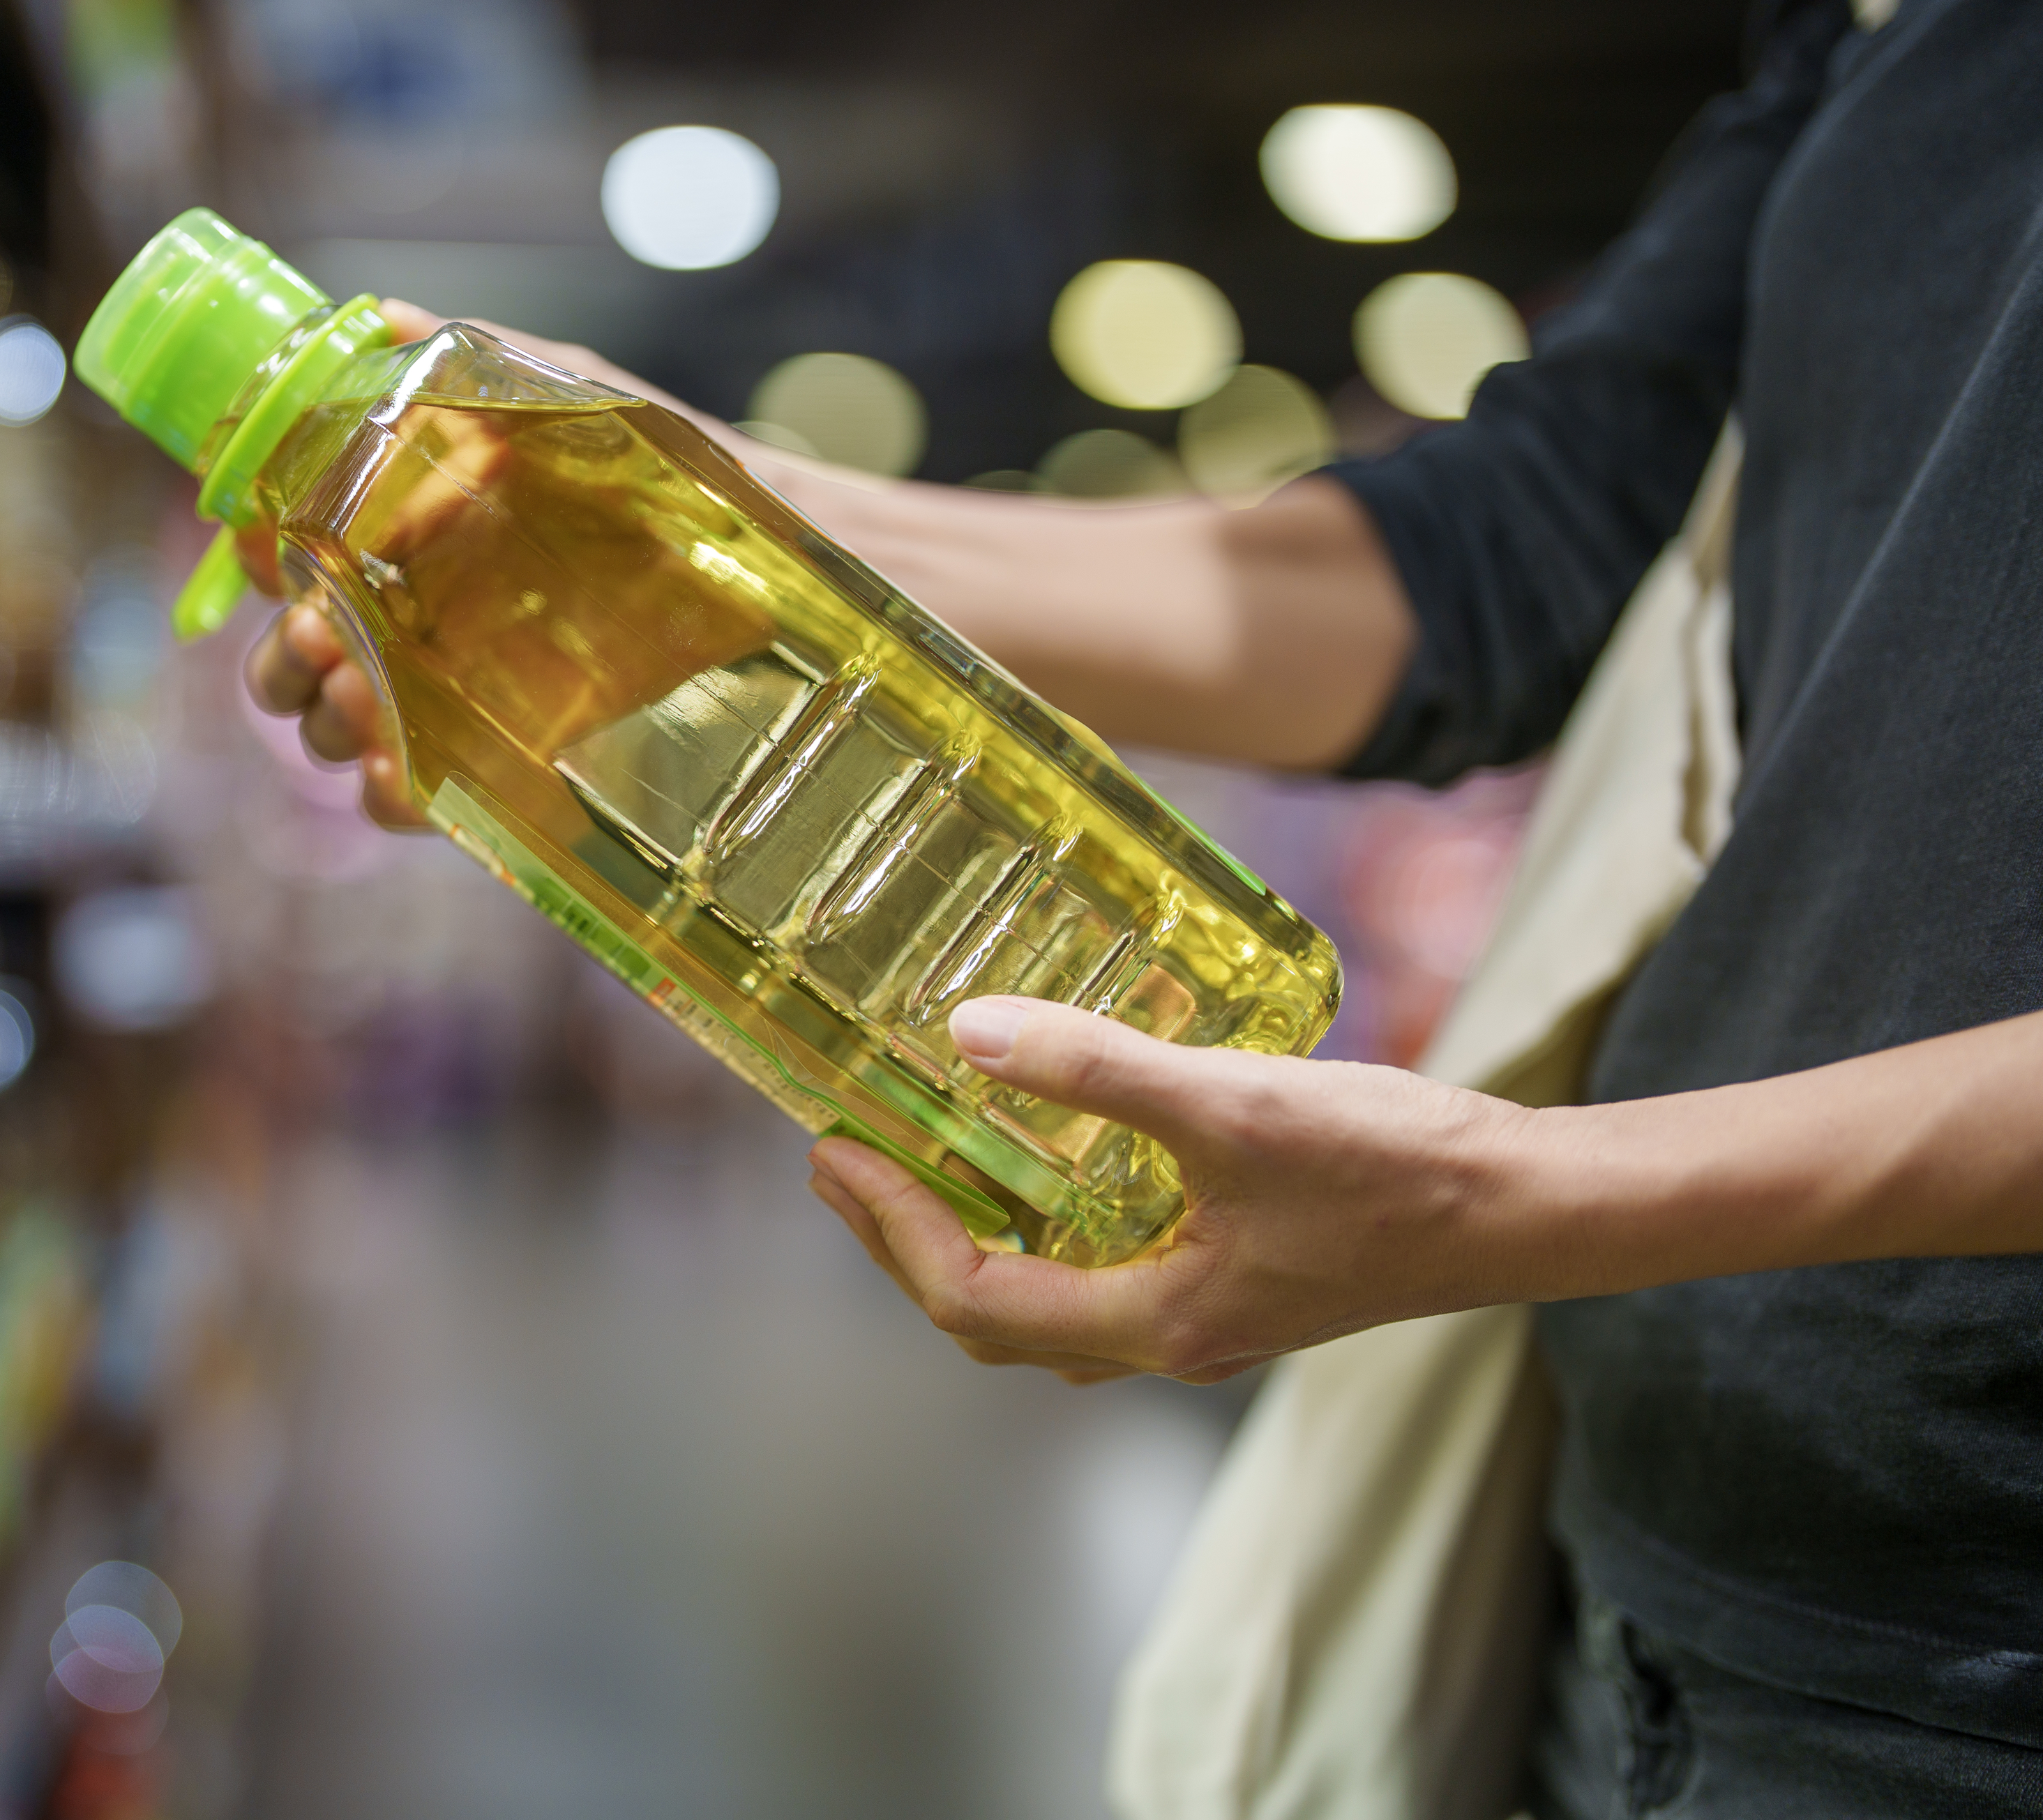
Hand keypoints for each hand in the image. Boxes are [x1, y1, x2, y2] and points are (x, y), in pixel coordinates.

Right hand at [238, 302, 740, 829]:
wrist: (765, 557)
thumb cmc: (664, 473)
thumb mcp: (567, 401)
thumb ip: (473, 363)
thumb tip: (381, 317)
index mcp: (409, 536)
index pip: (294, 560)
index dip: (266, 565)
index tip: (271, 560)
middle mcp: (417, 618)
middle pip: (298, 656)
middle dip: (285, 658)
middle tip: (315, 641)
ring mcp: (454, 694)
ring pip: (341, 726)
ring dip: (327, 721)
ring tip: (355, 699)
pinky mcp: (505, 760)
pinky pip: (420, 792)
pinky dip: (390, 793)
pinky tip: (399, 769)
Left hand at [805, 994, 1551, 1382]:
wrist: (1529, 1205)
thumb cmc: (1397, 1167)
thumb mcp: (1234, 1105)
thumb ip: (1099, 1069)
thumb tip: (970, 1032)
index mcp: (1153, 1321)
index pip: (973, 1297)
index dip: (893, 1229)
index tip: (841, 1154)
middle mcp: (1169, 1336)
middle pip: (994, 1314)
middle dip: (908, 1243)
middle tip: (851, 1162)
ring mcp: (1207, 1313)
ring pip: (1049, 1301)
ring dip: (973, 1239)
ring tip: (924, 1163)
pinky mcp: (1242, 1275)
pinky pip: (1105, 1271)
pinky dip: (1048, 1225)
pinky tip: (1049, 1160)